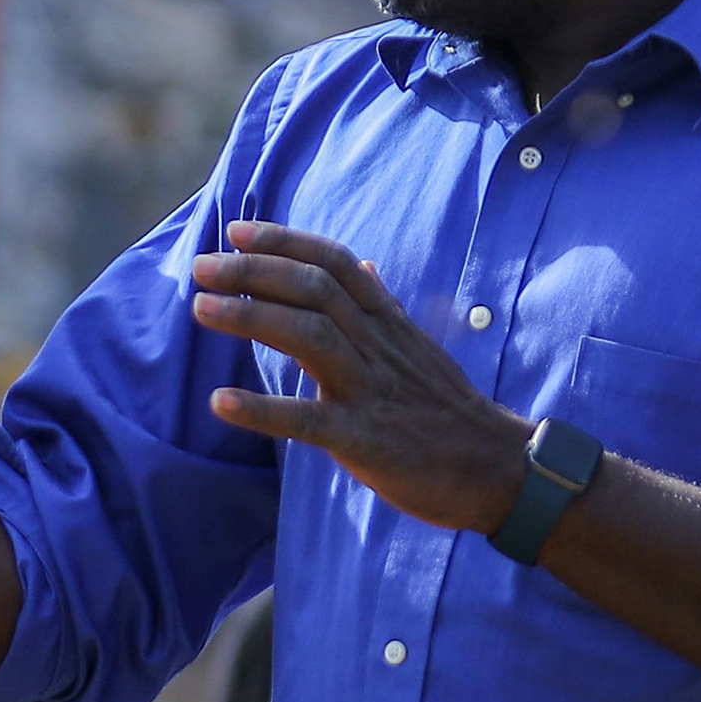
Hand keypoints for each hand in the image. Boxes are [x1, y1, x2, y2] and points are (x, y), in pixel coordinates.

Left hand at [192, 226, 532, 531]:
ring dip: (249, 318)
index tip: (238, 231)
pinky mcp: (365, 439)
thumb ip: (383, 308)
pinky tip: (220, 402)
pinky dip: (261, 409)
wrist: (501, 471)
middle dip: (252, 271)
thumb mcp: (419, 349)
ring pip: (309, 336)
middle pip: (313, 290)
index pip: (334, 264)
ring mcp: (372, 391)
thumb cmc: (451, 414)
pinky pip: (307, 419)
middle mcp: (378, 346)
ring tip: (199, 309)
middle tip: (200, 267)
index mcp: (388, 324)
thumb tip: (363, 266)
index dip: (285, 242)